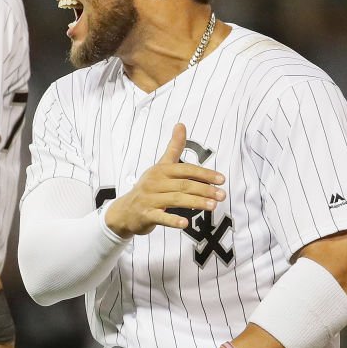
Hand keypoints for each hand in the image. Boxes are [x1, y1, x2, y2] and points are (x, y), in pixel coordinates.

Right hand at [104, 123, 224, 236]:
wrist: (124, 211)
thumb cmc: (148, 188)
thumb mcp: (160, 167)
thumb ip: (173, 148)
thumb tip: (181, 124)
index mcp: (161, 170)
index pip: (186, 170)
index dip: (204, 174)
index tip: (221, 180)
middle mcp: (155, 183)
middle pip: (183, 185)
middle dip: (204, 190)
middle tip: (222, 195)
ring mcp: (149, 199)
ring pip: (175, 200)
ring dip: (195, 202)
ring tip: (213, 206)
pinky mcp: (146, 214)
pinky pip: (161, 217)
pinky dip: (172, 220)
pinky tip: (185, 223)